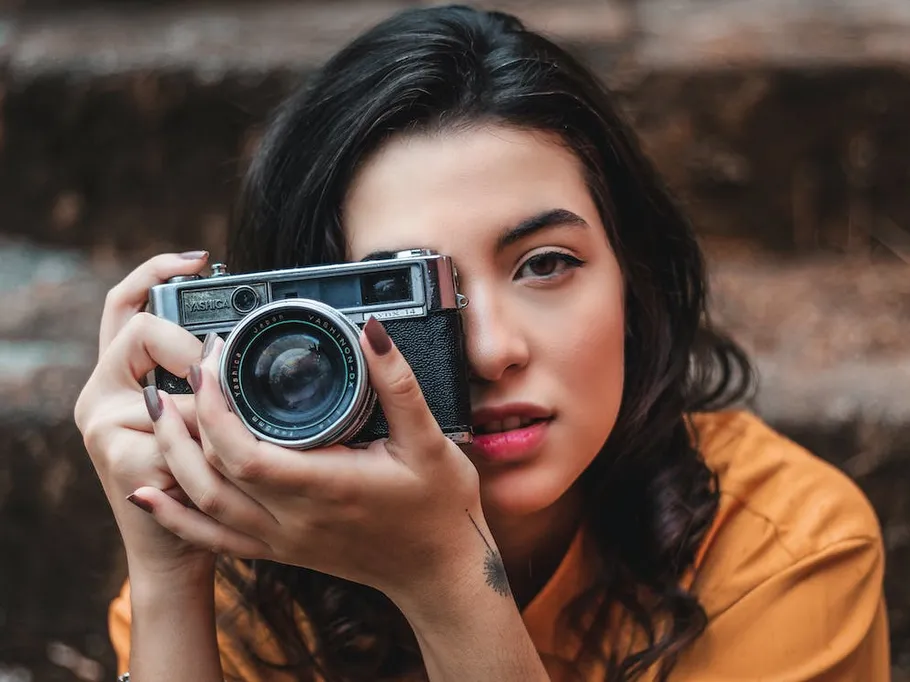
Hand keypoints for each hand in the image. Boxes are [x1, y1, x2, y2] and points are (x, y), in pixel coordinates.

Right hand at [73, 252, 215, 578]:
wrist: (175, 547)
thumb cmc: (198, 476)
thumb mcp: (198, 417)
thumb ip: (204, 378)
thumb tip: (237, 344)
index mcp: (118, 377)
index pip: (124, 305)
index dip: (156, 272)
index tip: (201, 260)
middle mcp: (100, 396)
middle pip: (137, 331)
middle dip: (187, 346)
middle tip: (218, 369)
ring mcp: (103, 426)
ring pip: (165, 382)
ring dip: (205, 407)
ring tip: (223, 435)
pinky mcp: (118, 456)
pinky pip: (177, 428)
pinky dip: (207, 443)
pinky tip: (216, 465)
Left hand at [131, 317, 488, 606]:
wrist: (439, 572)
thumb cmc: (438, 506)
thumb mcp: (428, 438)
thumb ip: (396, 382)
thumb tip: (371, 331)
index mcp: (326, 486)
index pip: (244, 453)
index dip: (214, 408)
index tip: (210, 364)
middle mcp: (294, 519)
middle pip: (212, 475)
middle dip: (184, 420)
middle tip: (178, 374)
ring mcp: (283, 540)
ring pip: (205, 504)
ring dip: (174, 457)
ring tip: (159, 412)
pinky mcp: (281, 551)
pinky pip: (215, 537)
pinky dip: (176, 515)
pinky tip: (150, 494)